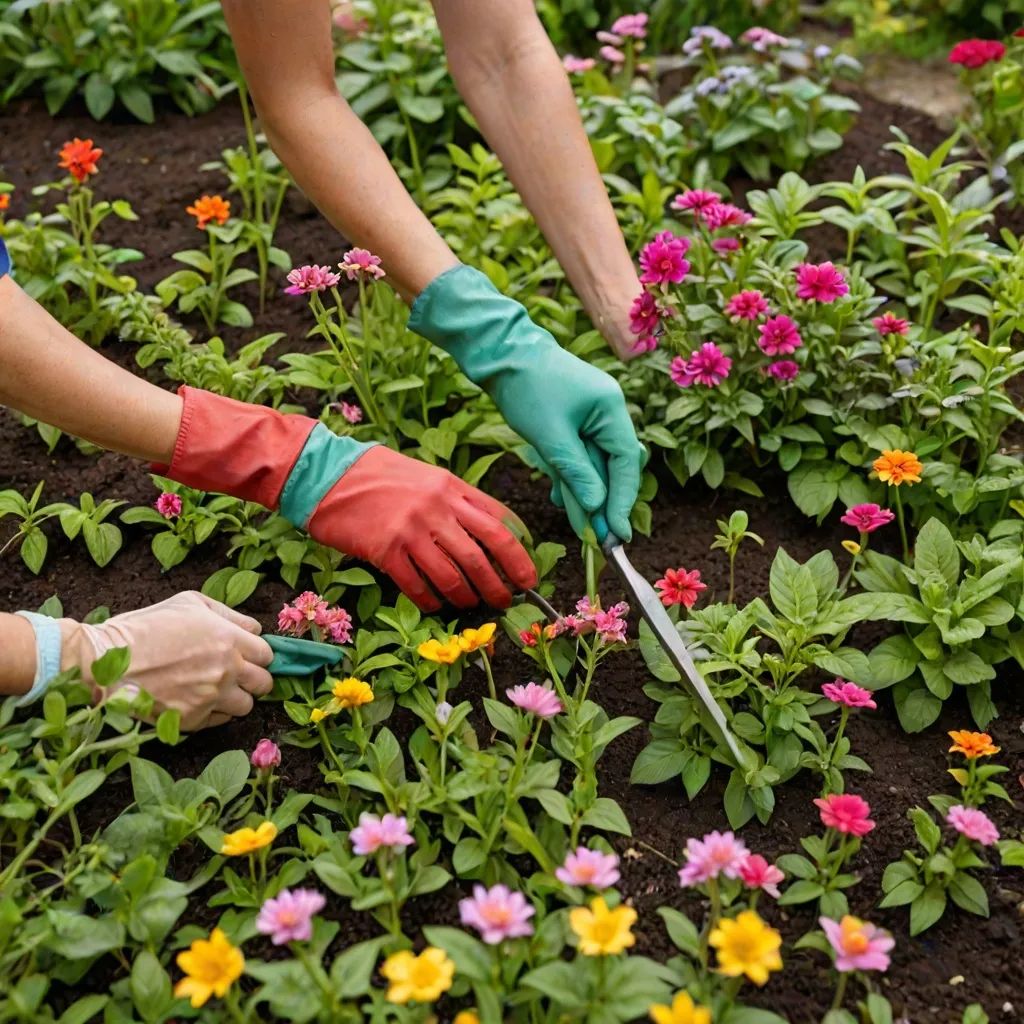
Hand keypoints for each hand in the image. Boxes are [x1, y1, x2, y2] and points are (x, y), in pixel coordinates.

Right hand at [59, 592, 272, 730]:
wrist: (105, 660)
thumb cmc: (146, 626)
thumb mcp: (189, 603)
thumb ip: (228, 614)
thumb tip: (253, 629)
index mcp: (230, 639)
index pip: (267, 655)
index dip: (258, 655)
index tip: (247, 656)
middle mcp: (227, 670)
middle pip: (264, 683)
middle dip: (254, 679)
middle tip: (236, 675)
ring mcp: (211, 698)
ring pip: (245, 706)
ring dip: (236, 698)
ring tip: (215, 689)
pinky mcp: (192, 720)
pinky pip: (218, 721)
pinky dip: (213, 713)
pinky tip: (195, 699)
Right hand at [306, 446, 537, 610]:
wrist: (325, 472)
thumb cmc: (375, 473)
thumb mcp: (424, 475)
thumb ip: (454, 499)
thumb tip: (485, 531)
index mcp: (450, 486)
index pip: (498, 521)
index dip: (518, 552)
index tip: (527, 572)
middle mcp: (436, 507)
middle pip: (483, 553)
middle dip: (501, 583)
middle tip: (508, 601)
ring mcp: (411, 530)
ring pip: (453, 575)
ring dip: (468, 597)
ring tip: (472, 605)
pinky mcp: (385, 551)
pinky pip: (417, 585)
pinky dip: (430, 601)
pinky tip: (435, 606)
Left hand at [408, 265, 645, 540]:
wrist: (500, 353)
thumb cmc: (526, 388)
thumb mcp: (551, 437)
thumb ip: (577, 473)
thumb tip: (597, 508)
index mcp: (611, 408)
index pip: (626, 463)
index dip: (623, 501)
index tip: (618, 533)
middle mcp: (608, 411)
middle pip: (613, 466)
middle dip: (603, 502)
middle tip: (599, 538)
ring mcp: (591, 414)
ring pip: (594, 463)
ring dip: (585, 492)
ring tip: (579, 525)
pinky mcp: (573, 418)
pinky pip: (579, 453)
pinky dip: (571, 475)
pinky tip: (562, 496)